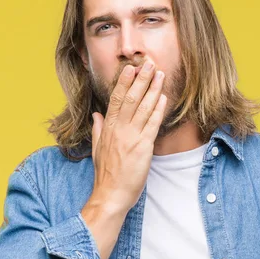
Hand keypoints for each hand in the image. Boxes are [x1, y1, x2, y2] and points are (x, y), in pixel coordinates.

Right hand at [90, 61, 166, 212]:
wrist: (111, 195)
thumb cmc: (105, 175)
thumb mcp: (97, 149)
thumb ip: (98, 129)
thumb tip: (96, 114)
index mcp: (108, 128)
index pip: (116, 100)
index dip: (124, 82)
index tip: (130, 68)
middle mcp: (119, 129)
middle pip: (130, 98)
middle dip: (140, 79)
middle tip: (148, 64)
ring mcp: (131, 137)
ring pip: (143, 108)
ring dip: (152, 89)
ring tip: (159, 75)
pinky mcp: (143, 148)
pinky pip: (152, 124)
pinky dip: (158, 110)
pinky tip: (163, 98)